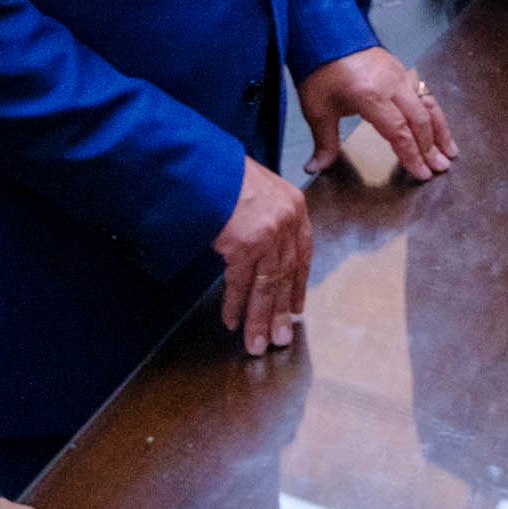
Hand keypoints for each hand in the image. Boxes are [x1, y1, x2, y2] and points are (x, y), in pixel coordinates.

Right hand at [210, 158, 311, 353]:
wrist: (203, 164)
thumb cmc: (226, 174)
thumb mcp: (260, 189)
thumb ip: (269, 217)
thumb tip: (263, 251)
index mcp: (295, 206)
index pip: (304, 254)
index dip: (298, 286)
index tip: (295, 309)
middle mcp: (286, 221)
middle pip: (285, 276)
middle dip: (280, 312)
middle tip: (279, 339)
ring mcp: (267, 233)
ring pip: (266, 286)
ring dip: (259, 319)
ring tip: (256, 344)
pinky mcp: (244, 244)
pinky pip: (240, 283)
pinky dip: (234, 305)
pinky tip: (232, 321)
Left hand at [298, 45, 455, 182]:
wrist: (325, 32)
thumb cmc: (320, 70)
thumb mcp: (317, 109)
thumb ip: (324, 142)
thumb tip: (316, 168)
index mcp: (370, 95)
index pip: (399, 131)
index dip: (412, 155)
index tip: (422, 174)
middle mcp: (391, 84)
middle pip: (420, 120)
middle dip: (431, 147)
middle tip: (441, 169)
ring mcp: (399, 74)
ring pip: (428, 104)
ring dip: (440, 129)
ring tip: (450, 151)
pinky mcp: (401, 69)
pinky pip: (424, 91)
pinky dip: (434, 112)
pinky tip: (438, 126)